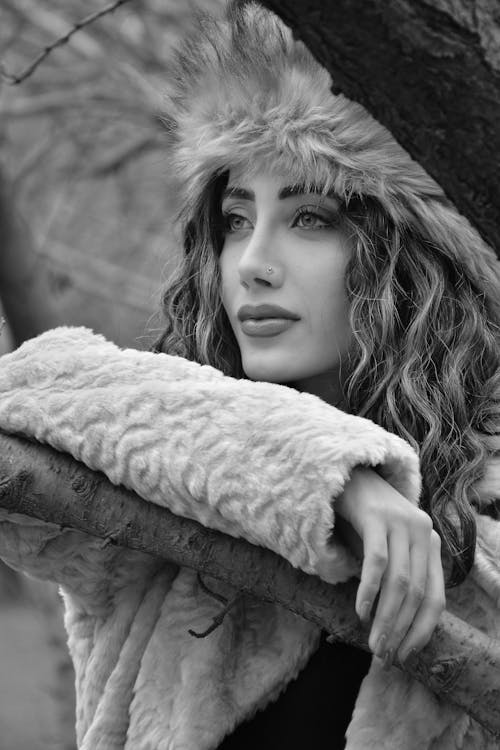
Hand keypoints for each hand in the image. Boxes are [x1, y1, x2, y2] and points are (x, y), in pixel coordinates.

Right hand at [333, 467, 444, 667]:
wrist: (346, 474)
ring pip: (399, 582)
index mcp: (431, 543)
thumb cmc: (364, 518)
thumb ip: (395, 576)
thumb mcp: (387, 547)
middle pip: (416, 593)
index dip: (422, 630)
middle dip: (400, 630)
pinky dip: (369, 591)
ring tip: (372, 642)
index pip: (436, 597)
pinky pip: (377, 562)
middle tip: (383, 655)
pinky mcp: (377, 516)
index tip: (406, 655)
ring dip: (385, 618)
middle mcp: (422, 532)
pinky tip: (361, 611)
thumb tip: (390, 627)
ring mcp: (401, 522)